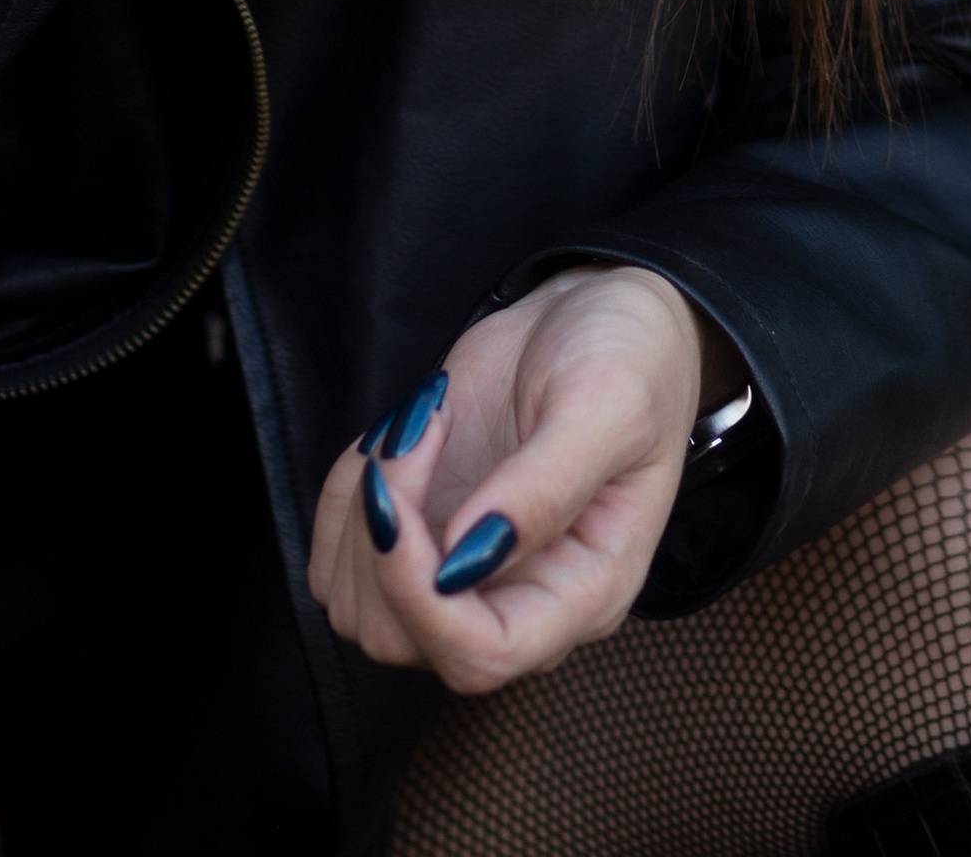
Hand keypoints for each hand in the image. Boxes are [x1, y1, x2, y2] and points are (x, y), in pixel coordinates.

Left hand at [307, 268, 720, 693]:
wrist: (600, 315)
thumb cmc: (628, 361)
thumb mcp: (606, 407)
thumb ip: (544, 488)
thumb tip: (462, 559)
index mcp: (583, 591)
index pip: (483, 654)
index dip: (419, 596)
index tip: (401, 504)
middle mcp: (519, 598)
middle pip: (403, 637)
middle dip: (380, 538)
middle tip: (418, 431)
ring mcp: (463, 568)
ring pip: (360, 606)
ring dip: (358, 513)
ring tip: (414, 428)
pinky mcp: (424, 532)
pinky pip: (342, 557)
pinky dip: (343, 497)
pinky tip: (394, 439)